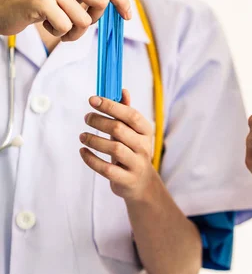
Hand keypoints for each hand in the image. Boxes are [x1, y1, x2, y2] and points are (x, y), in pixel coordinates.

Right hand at [0, 0, 130, 40]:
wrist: (4, 7)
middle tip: (80, 23)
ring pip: (84, 19)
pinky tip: (46, 24)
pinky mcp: (41, 1)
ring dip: (75, 31)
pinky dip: (59, 33)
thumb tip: (120, 7)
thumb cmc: (41, 4)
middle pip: (102, 1)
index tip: (127, 16)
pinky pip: (66, 27)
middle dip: (95, 19)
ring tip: (59, 26)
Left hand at [80, 89, 157, 203]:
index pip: (131, 115)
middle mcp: (144, 147)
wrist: (141, 183)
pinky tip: (83, 151)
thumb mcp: (132, 132)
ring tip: (82, 136)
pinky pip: (106, 168)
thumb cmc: (132, 152)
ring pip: (114, 149)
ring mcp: (136, 164)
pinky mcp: (126, 179)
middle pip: (119, 129)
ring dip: (94, 140)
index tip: (93, 99)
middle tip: (86, 118)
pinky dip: (91, 159)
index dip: (111, 105)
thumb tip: (122, 90)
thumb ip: (126, 112)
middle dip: (99, 121)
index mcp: (146, 131)